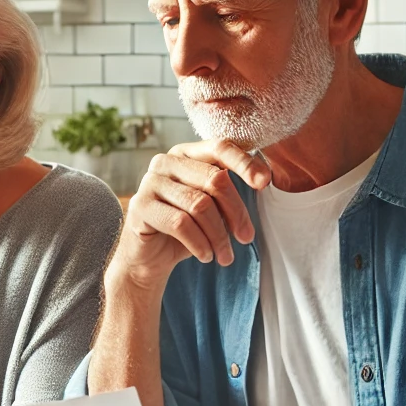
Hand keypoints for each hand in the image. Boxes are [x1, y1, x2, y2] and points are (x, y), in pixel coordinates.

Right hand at [114, 141, 270, 289]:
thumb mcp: (210, 206)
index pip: (219, 148)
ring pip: (199, 205)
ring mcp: (150, 182)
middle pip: (214, 180)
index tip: (264, 183)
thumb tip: (263, 179)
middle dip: (236, 212)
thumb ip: (228, 190)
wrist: (149, 258)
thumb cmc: (184, 229)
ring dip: (219, 235)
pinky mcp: (140, 207)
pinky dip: (199, 243)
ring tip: (225, 256)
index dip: (244, 163)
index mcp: (185, 154)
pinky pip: (180, 224)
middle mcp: (165, 162)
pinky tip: (206, 256)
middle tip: (246, 238)